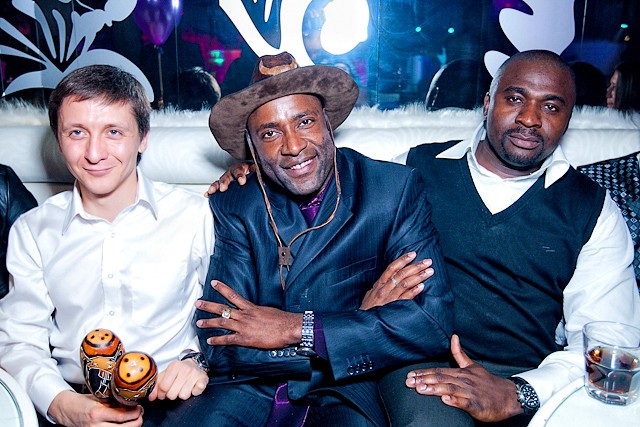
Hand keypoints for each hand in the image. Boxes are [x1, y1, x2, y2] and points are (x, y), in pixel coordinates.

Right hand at [48, 390, 141, 426]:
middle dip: (136, 421)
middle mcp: (96, 425)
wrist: (66, 410)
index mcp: (97, 413)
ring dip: (131, 426)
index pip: (121, 416)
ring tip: (134, 419)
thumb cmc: (82, 402)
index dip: (134, 413)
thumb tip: (130, 401)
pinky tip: (124, 424)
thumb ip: (113, 401)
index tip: (139, 407)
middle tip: (140, 414)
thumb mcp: (98, 398)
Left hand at [147, 359, 207, 400]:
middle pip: (172, 394)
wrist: (195, 364)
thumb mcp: (165, 375)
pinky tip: (193, 387)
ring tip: (184, 387)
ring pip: (183, 396)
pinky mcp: (203, 379)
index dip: (162, 393)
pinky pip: (196, 392)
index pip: (163, 387)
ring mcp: (195, 374)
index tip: (164, 392)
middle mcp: (185, 369)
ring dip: (183, 394)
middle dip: (172, 395)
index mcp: (174, 366)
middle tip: (175, 389)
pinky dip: (194, 392)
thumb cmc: (178, 372)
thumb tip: (150, 397)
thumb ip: (156, 386)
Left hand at [196, 280, 300, 348]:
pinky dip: (218, 340)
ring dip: (209, 323)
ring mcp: (244, 327)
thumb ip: (257, 311)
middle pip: (222, 309)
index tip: (213, 283)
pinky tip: (210, 341)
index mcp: (250, 307)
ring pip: (222, 323)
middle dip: (208, 306)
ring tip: (198, 323)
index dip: (222, 288)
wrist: (288, 328)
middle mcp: (244, 315)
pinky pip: (228, 339)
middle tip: (198, 303)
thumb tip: (254, 312)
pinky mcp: (245, 338)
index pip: (233, 295)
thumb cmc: (281, 320)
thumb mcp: (267, 310)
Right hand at [204, 162, 255, 195]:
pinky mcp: (223, 185)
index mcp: (241, 168)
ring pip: (220, 181)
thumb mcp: (256, 170)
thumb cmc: (254, 173)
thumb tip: (256, 169)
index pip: (239, 170)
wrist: (252, 173)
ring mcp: (227, 178)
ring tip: (211, 191)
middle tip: (223, 188)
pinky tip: (207, 194)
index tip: (241, 181)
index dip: (239, 175)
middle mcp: (232, 173)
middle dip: (224, 182)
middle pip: (227, 176)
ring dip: (215, 186)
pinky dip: (211, 191)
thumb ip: (256, 170)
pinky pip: (216, 187)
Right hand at [360, 252, 432, 309]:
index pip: (392, 268)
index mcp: (379, 283)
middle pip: (401, 274)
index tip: (413, 254)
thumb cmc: (368, 308)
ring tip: (429, 271)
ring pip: (405, 283)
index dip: (403, 260)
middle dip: (416, 266)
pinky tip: (422, 286)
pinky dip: (414, 291)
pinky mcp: (394, 307)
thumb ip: (380, 285)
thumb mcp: (371, 293)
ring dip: (419, 276)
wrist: (364, 322)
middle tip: (428, 261)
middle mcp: (385, 289)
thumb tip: (389, 278)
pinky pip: (405, 298)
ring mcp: (390, 298)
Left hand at [405, 335, 521, 421]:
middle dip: (423, 379)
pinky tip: (445, 400)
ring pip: (450, 388)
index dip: (423, 373)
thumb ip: (459, 353)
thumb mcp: (472, 366)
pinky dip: (455, 400)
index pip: (438, 371)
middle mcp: (464, 380)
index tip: (409, 375)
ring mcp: (470, 392)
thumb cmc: (488, 383)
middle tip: (408, 382)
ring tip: (420, 389)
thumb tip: (453, 336)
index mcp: (461, 373)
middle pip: (441, 378)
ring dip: (434, 388)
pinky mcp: (477, 404)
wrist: (509, 396)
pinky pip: (465, 402)